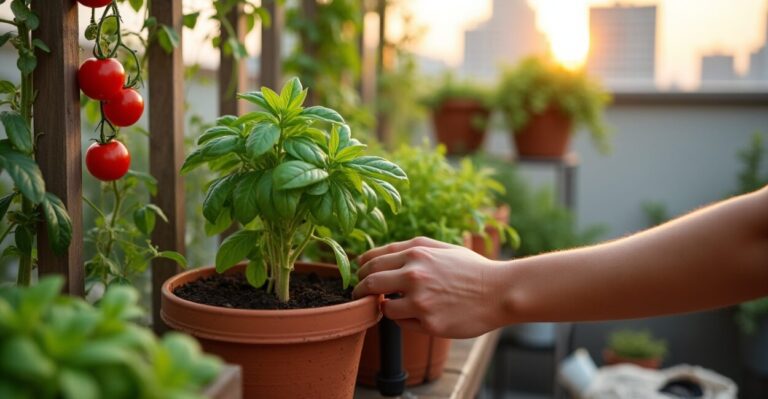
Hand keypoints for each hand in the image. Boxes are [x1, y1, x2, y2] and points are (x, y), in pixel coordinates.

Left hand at [352, 236, 507, 337]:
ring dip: (384, 306)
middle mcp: (414, 275)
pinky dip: (404, 319)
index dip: (361, 268)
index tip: (358, 275)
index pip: (373, 260)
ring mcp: (420, 301)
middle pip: (369, 283)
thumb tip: (379, 256)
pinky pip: (402, 323)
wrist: (499, 292)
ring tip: (394, 304)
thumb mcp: (442, 248)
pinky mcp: (429, 324)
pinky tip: (417, 314)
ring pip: (383, 307)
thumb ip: (411, 248)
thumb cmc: (471, 269)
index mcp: (416, 253)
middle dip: (360, 289)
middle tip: (359, 294)